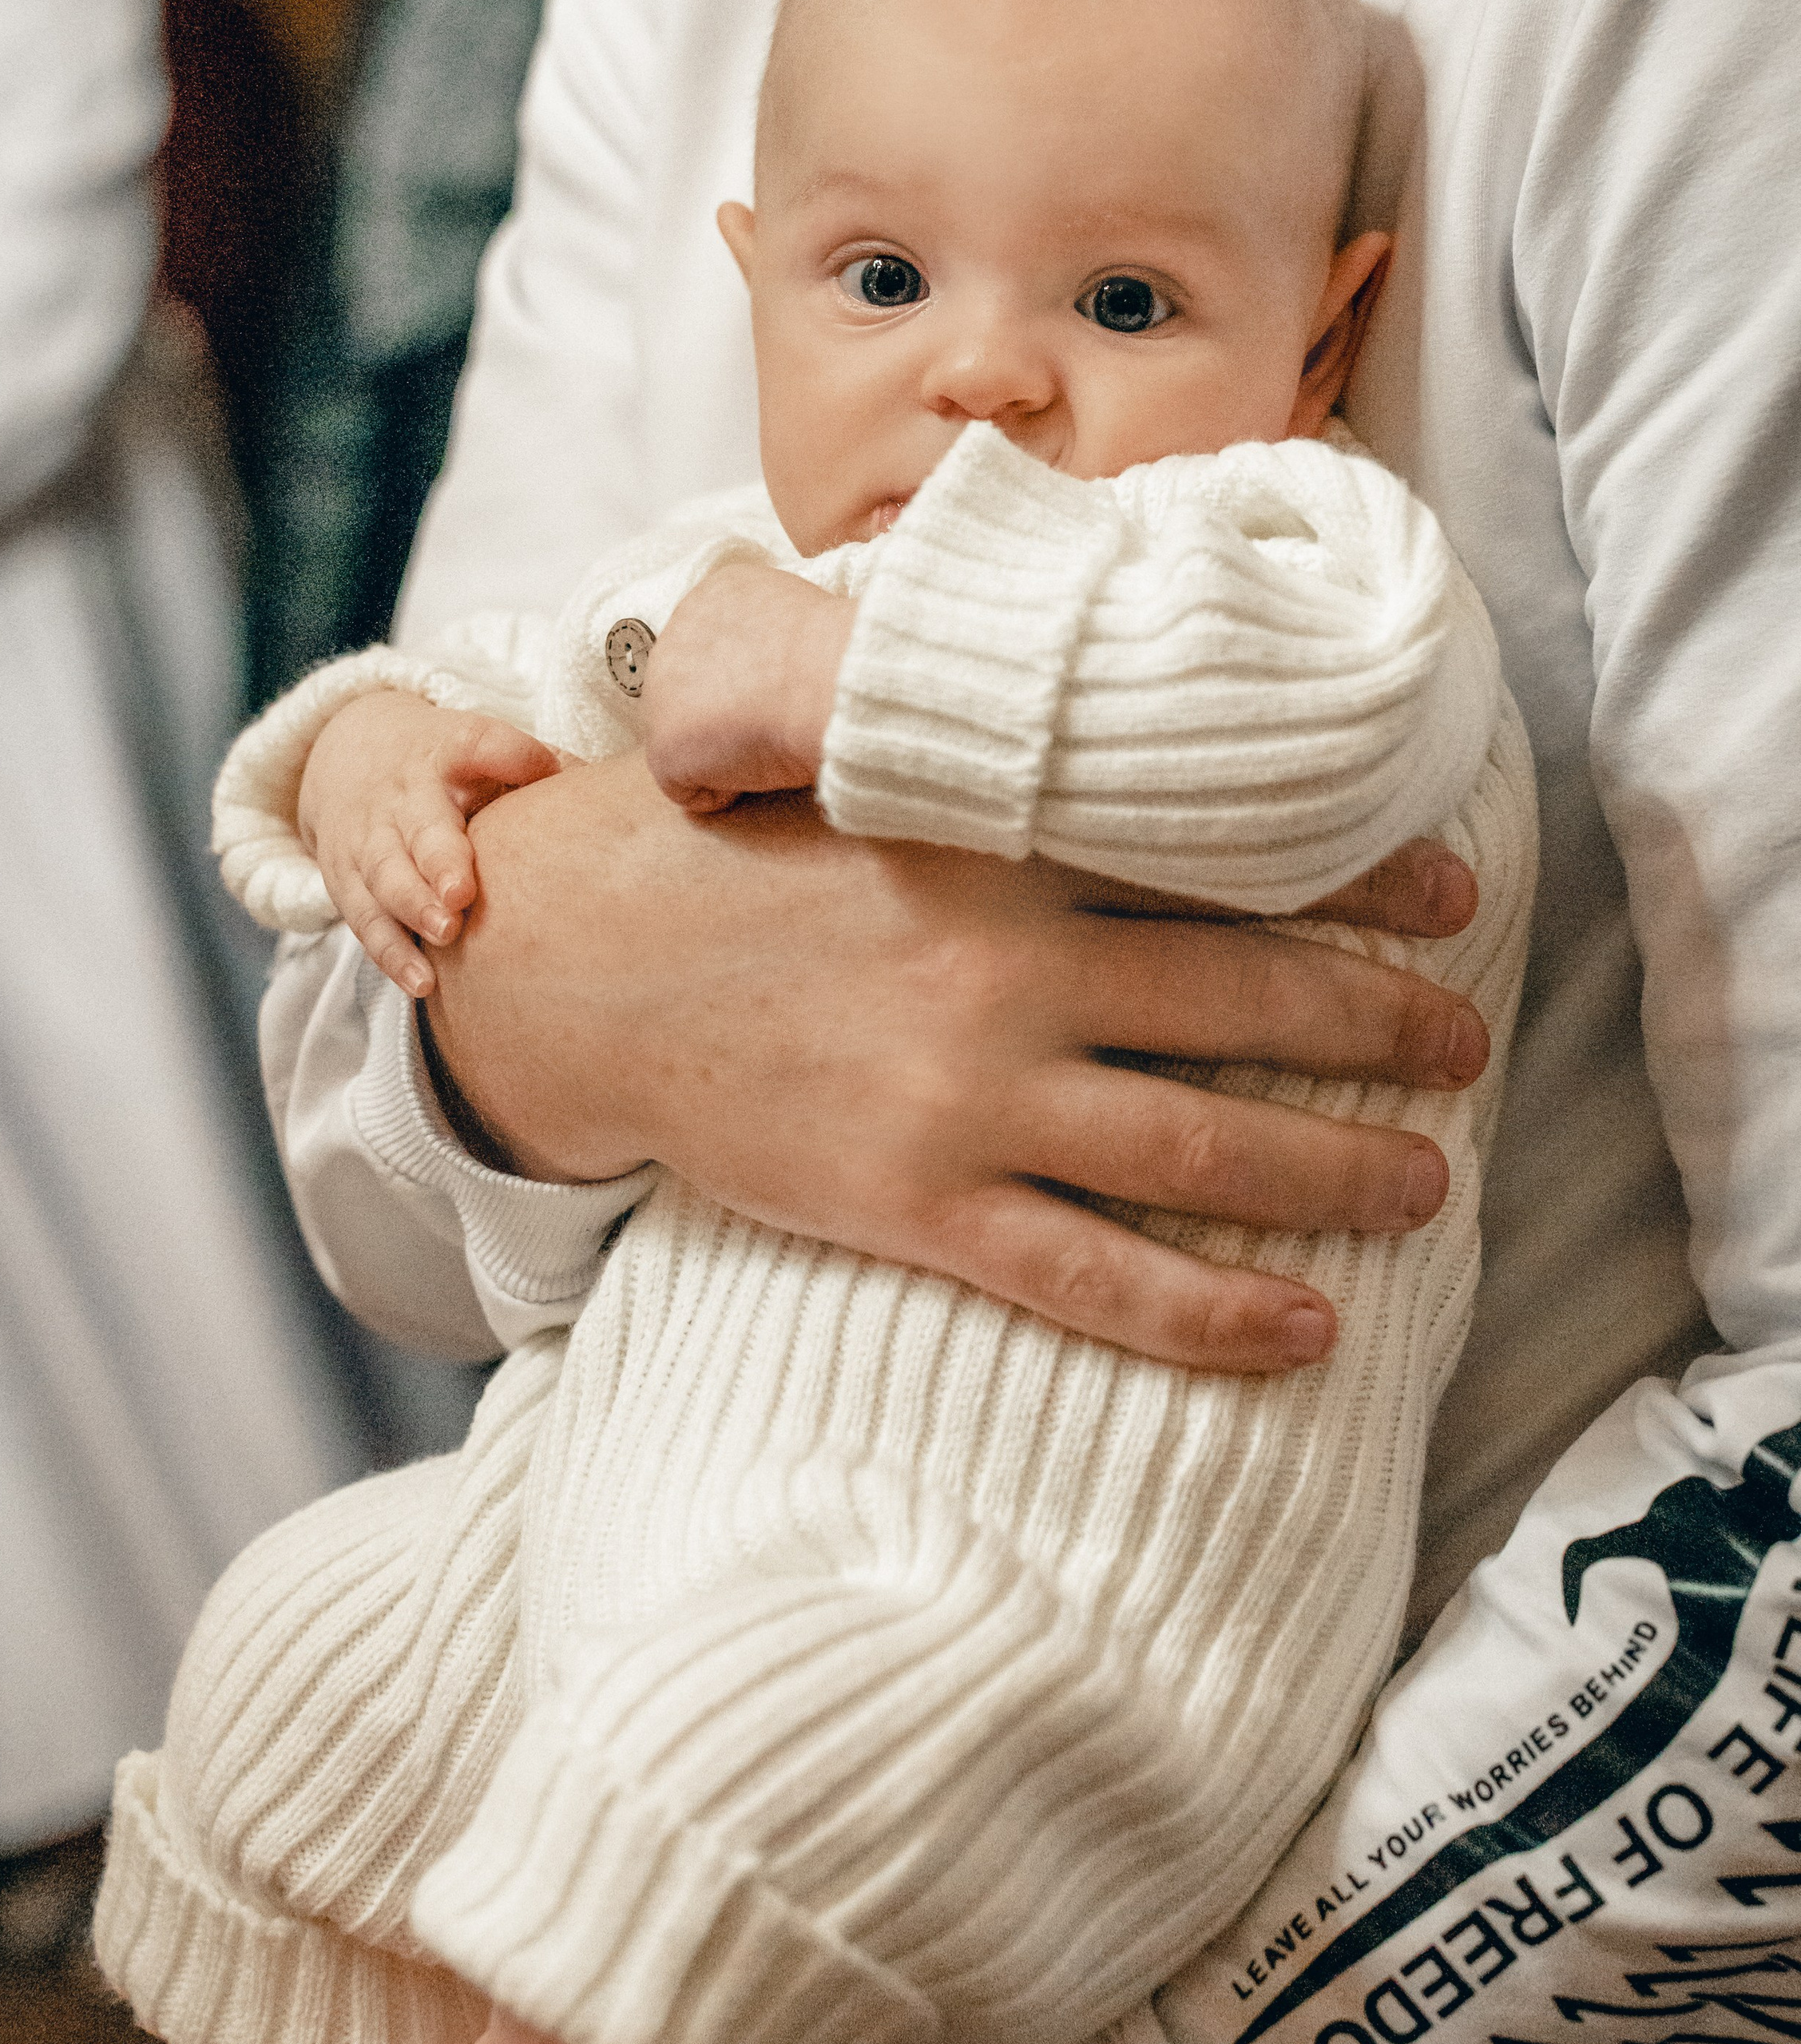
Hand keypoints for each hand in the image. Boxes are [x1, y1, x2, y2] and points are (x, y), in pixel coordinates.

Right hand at [297, 691, 559, 997]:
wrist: (345, 754)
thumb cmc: (440, 763)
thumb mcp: (479, 745)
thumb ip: (532, 766)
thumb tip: (600, 787)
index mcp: (447, 753)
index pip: (479, 744)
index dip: (510, 755)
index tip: (542, 769)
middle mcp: (404, 796)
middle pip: (421, 826)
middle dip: (440, 859)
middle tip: (462, 894)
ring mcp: (370, 839)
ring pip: (386, 876)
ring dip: (413, 907)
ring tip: (446, 935)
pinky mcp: (347, 880)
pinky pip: (367, 921)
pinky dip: (392, 953)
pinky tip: (422, 982)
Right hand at [423, 749, 1488, 1374]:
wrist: (576, 965)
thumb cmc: (717, 852)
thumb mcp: (855, 762)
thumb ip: (986, 751)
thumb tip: (1117, 717)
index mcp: (999, 845)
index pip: (1223, 856)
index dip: (1358, 880)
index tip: (1451, 897)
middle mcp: (1007, 969)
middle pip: (1248, 1002)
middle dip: (1383, 1029)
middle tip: (1466, 1049)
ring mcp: (966, 1096)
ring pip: (1200, 1147)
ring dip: (1337, 1171)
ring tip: (1425, 1186)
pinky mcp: (916, 1203)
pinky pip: (1093, 1278)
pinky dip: (1210, 1310)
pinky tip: (1303, 1327)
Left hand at [641, 562, 855, 812]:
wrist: (825, 679)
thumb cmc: (835, 654)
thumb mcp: (805, 621)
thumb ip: (775, 639)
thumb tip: (779, 671)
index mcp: (715, 595)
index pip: (715, 649)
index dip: (747, 681)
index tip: (782, 692)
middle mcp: (676, 632)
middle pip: (692, 692)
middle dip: (726, 715)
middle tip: (775, 723)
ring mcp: (660, 690)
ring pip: (688, 739)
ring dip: (725, 752)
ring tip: (772, 742)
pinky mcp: (662, 745)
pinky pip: (688, 786)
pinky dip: (726, 790)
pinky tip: (761, 766)